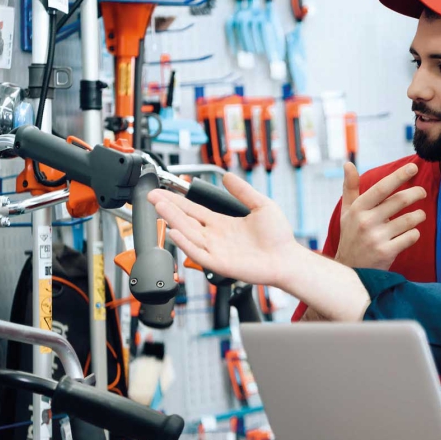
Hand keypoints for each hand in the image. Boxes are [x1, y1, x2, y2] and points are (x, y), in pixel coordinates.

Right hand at [148, 174, 302, 287]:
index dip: (177, 201)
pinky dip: (185, 243)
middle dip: (168, 208)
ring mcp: (216, 250)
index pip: (194, 210)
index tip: (163, 192)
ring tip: (160, 207)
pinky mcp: (219, 263)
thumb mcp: (261, 205)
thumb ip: (243, 191)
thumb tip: (228, 176)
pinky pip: (198, 253)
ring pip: (188, 234)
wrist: (287, 258)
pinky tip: (175, 232)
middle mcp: (215, 236)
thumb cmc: (278, 237)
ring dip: (173, 220)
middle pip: (186, 220)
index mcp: (222, 223)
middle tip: (152, 196)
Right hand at [334, 162, 427, 269]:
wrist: (350, 270)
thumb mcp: (347, 212)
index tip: (413, 167)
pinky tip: (411, 233)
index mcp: (358, 209)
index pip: (381, 188)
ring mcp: (376, 238)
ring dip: (419, 215)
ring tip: (419, 214)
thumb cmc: (351, 236)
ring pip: (409, 220)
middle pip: (399, 201)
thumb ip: (350, 188)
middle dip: (416, 193)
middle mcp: (366, 222)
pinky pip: (411, 237)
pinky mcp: (386, 252)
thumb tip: (348, 163)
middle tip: (422, 192)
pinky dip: (415, 233)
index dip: (399, 176)